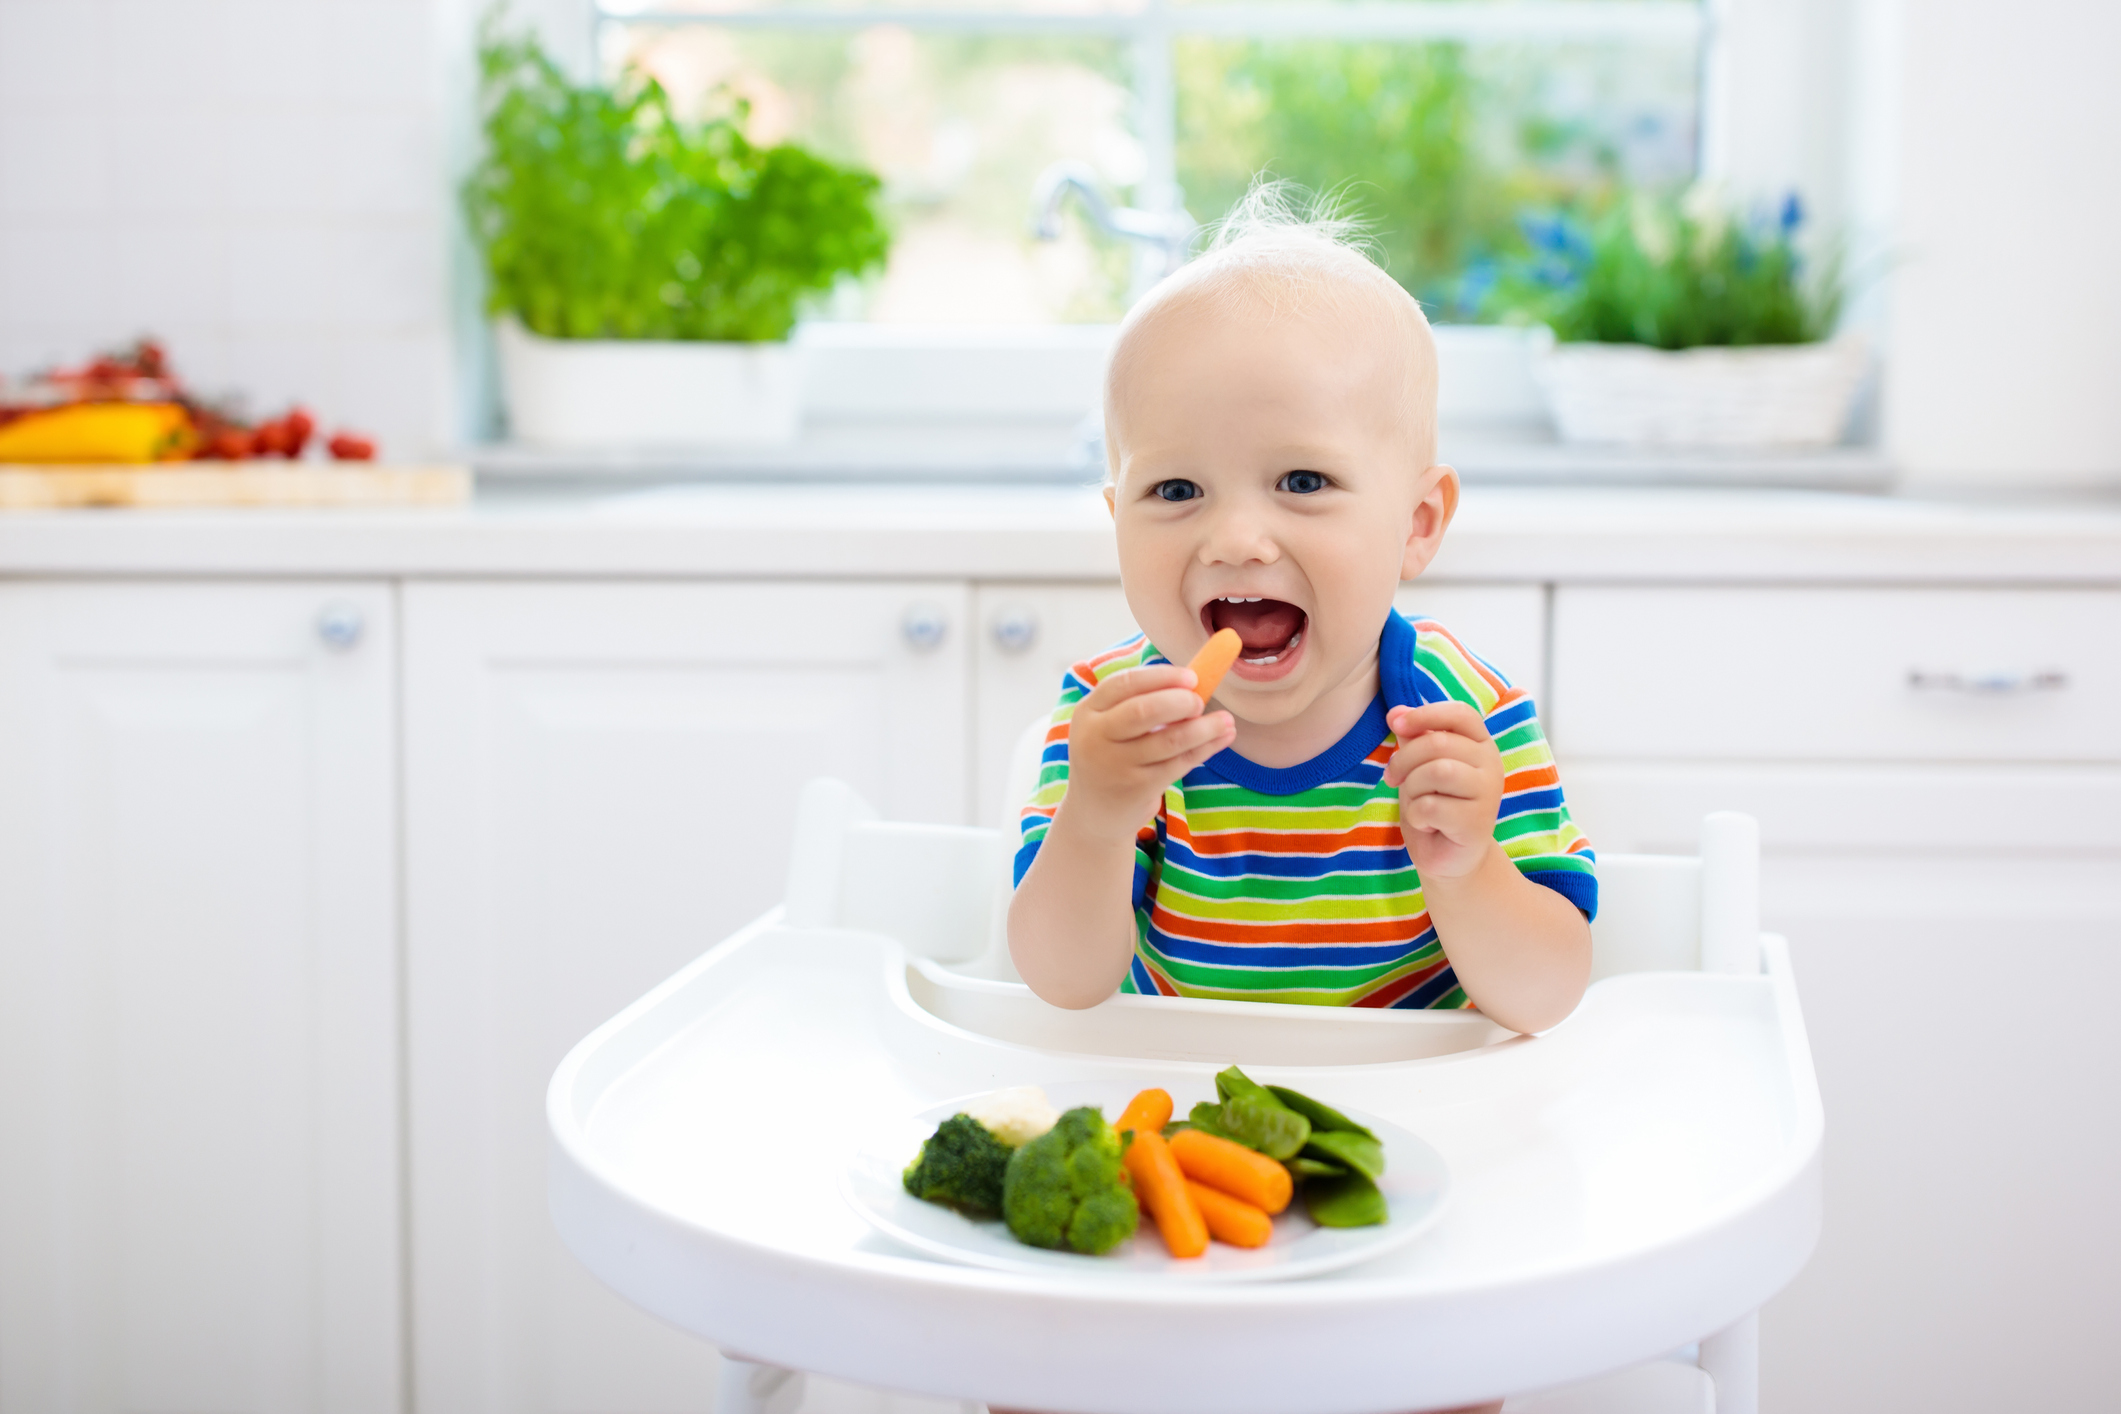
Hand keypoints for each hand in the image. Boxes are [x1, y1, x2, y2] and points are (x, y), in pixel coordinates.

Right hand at [1059, 664, 1234, 840]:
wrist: (1094, 812)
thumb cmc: (1111, 755)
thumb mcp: (1108, 725)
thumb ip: (1139, 701)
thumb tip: (1195, 680)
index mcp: (1088, 711)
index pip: (1124, 683)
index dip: (1161, 676)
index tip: (1191, 677)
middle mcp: (1096, 737)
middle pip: (1143, 711)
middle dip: (1180, 701)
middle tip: (1200, 702)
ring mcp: (1117, 766)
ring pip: (1169, 740)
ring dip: (1204, 728)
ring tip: (1226, 720)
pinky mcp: (1139, 789)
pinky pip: (1180, 763)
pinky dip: (1206, 748)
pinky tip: (1223, 738)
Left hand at [1383, 701, 1504, 880]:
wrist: (1447, 856)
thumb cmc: (1434, 806)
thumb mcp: (1419, 767)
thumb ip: (1413, 738)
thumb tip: (1395, 713)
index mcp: (1480, 744)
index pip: (1460, 714)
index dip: (1425, 714)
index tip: (1396, 724)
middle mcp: (1491, 764)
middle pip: (1438, 744)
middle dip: (1404, 761)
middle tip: (1393, 779)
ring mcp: (1489, 793)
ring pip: (1437, 772)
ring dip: (1412, 788)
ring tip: (1417, 803)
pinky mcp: (1478, 822)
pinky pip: (1431, 806)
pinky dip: (1417, 816)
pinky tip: (1428, 825)